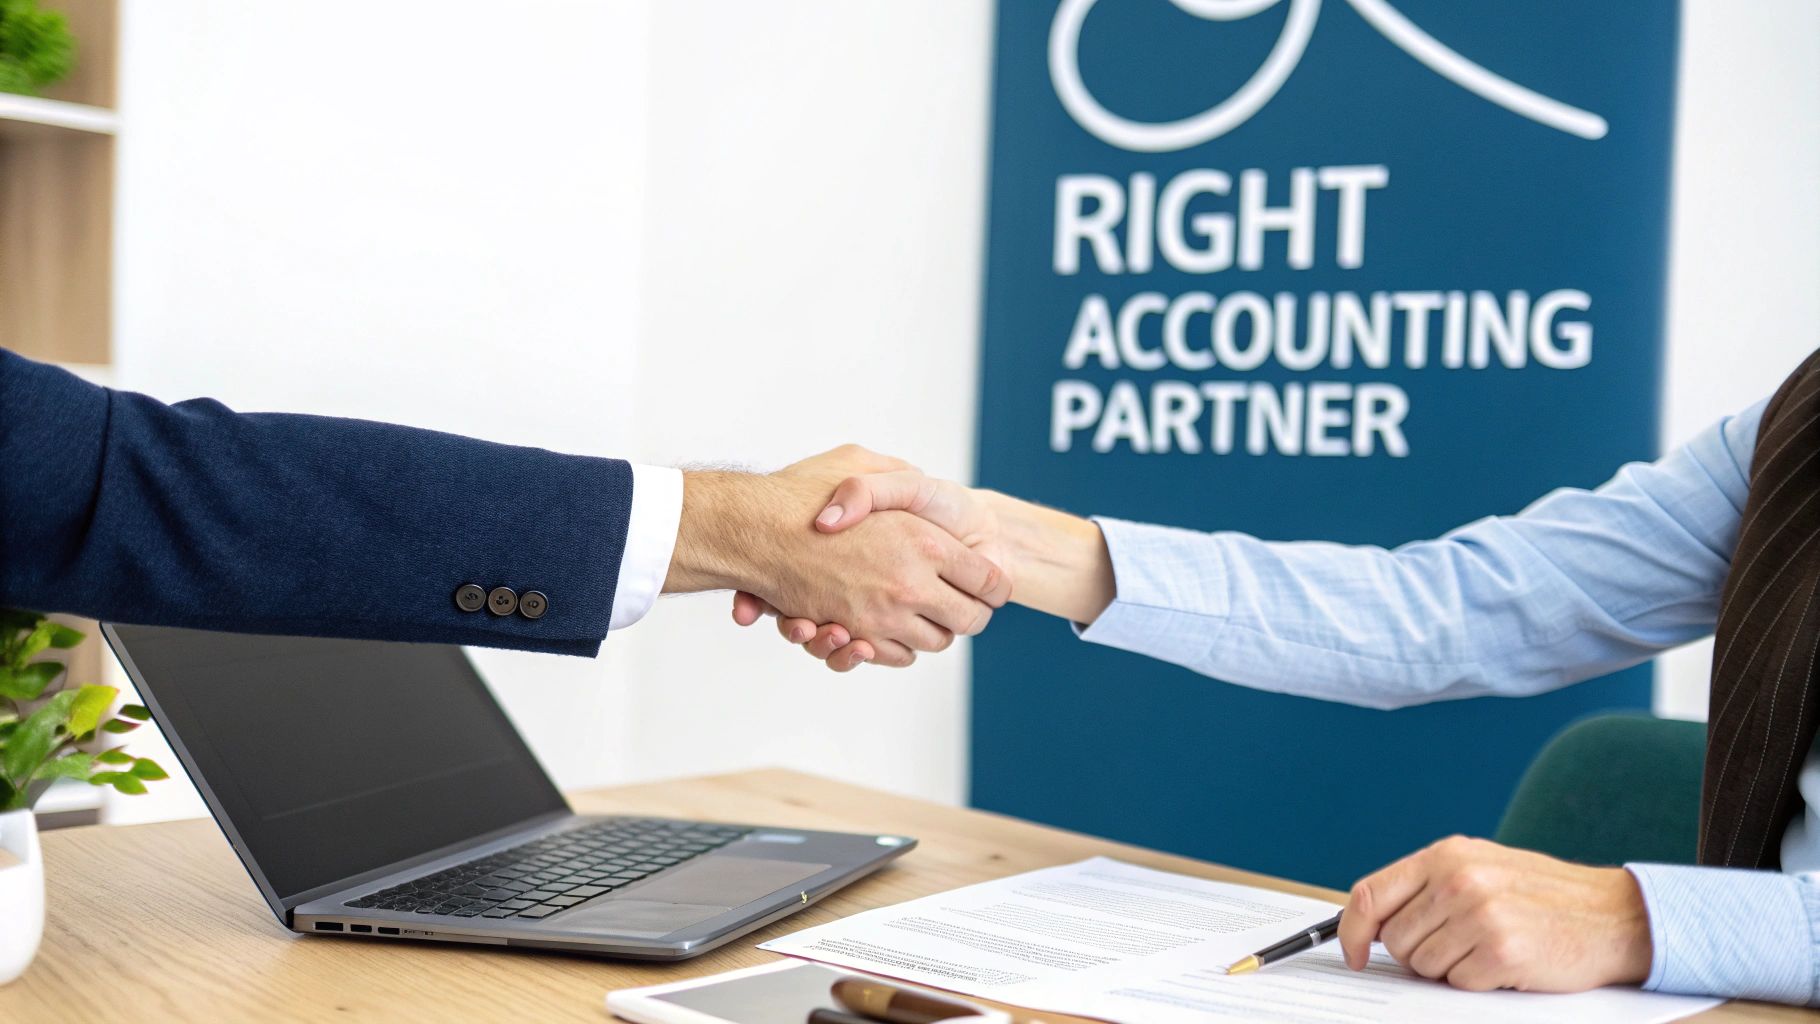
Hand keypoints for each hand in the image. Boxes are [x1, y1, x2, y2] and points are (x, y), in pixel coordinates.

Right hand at [663, 446, 1011, 666]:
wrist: (752, 528)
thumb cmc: (803, 493)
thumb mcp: (858, 464)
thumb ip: (897, 478)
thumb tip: (923, 484)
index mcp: (925, 543)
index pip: (988, 580)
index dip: (994, 584)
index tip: (991, 584)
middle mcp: (910, 585)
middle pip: (970, 620)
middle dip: (970, 613)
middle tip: (962, 600)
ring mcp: (882, 616)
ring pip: (935, 643)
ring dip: (933, 631)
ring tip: (923, 611)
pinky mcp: (854, 634)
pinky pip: (894, 655)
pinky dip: (896, 648)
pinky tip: (890, 623)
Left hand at [1337, 836, 1652, 992]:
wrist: (1612, 915)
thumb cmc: (1541, 895)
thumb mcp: (1480, 868)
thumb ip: (1427, 886)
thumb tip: (1371, 922)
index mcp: (1446, 855)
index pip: (1370, 893)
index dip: (1351, 930)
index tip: (1353, 954)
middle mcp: (1458, 880)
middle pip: (1395, 939)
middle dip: (1417, 952)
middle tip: (1457, 944)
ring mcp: (1480, 916)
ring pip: (1423, 966)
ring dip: (1449, 968)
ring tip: (1485, 948)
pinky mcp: (1502, 952)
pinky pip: (1458, 984)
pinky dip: (1477, 982)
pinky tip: (1505, 963)